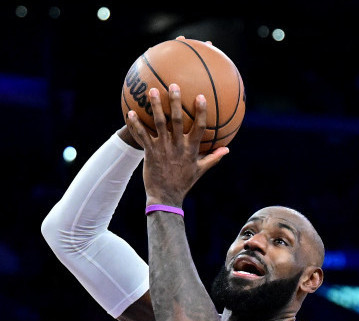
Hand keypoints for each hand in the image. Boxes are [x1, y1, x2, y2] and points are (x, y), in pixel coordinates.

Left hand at [124, 84, 228, 206]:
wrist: (166, 198)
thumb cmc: (183, 183)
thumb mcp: (200, 170)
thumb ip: (213, 158)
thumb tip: (227, 150)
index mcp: (191, 149)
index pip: (199, 128)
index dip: (200, 112)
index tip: (200, 96)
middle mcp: (178, 146)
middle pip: (176, 120)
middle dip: (175, 102)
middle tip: (174, 85)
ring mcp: (163, 149)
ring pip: (159, 124)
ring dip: (155, 106)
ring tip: (152, 91)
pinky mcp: (150, 153)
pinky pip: (142, 136)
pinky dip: (136, 125)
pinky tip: (130, 113)